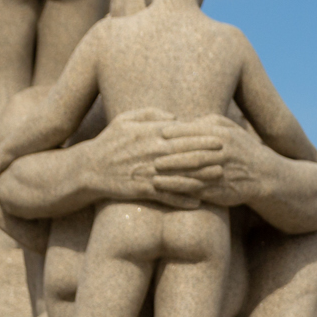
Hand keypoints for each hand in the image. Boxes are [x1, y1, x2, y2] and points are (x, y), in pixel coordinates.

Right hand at [65, 109, 209, 209]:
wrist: (87, 169)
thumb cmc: (108, 142)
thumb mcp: (124, 120)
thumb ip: (150, 114)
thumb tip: (176, 117)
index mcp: (148, 134)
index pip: (181, 133)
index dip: (202, 135)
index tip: (220, 135)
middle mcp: (150, 152)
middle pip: (185, 153)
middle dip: (208, 154)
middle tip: (228, 154)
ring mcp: (146, 172)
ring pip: (179, 174)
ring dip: (201, 176)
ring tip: (220, 176)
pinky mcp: (141, 190)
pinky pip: (165, 196)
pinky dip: (181, 199)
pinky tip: (198, 202)